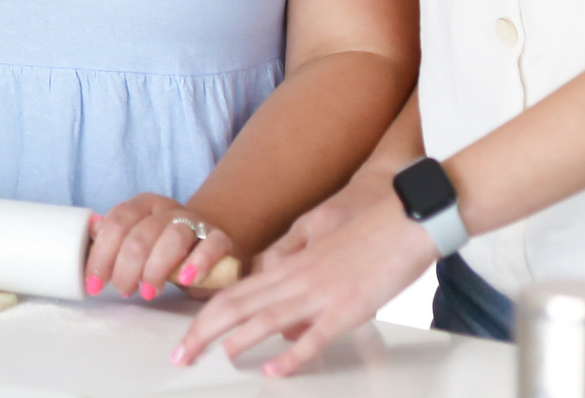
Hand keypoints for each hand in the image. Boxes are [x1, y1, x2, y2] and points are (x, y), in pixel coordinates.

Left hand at [86, 194, 239, 302]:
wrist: (208, 242)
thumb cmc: (164, 247)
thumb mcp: (137, 239)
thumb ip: (116, 237)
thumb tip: (91, 230)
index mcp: (143, 205)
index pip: (116, 223)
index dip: (102, 254)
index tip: (94, 283)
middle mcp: (168, 209)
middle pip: (141, 235)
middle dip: (126, 268)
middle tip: (124, 290)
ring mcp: (196, 222)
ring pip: (172, 238)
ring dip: (155, 269)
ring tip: (148, 291)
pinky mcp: (220, 238)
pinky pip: (211, 245)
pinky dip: (198, 262)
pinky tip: (186, 279)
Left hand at [173, 174, 433, 376]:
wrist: (405, 213)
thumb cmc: (368, 228)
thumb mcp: (322, 250)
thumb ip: (298, 283)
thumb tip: (283, 327)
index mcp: (289, 266)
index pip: (234, 293)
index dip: (205, 315)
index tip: (186, 336)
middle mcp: (296, 278)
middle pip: (236, 305)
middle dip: (202, 332)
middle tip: (179, 355)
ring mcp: (320, 293)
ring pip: (263, 317)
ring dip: (232, 340)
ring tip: (205, 357)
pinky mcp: (349, 307)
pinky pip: (315, 335)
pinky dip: (292, 354)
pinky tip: (274, 370)